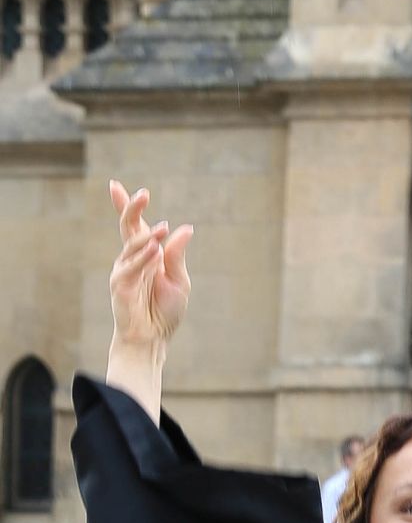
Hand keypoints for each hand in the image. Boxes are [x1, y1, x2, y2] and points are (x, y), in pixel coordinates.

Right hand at [108, 181, 193, 353]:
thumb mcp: (178, 279)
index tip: (115, 185)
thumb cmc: (165, 310)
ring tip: (163, 228)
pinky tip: (155, 252)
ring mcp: (124, 270)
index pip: (134, 225)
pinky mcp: (120, 285)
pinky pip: (131, 267)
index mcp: (147, 253)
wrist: (153, 337)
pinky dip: (143, 259)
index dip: (126, 205)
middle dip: (132, 209)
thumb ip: (177, 255)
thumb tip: (185, 228)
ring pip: (132, 245)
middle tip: (143, 194)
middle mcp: (133, 258)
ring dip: (147, 236)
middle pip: (128, 227)